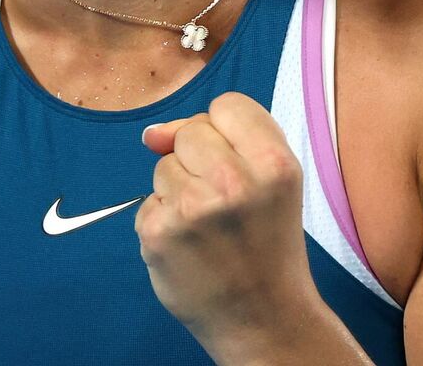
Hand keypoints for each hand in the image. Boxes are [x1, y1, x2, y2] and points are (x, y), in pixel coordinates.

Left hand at [136, 91, 315, 342]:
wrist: (263, 318)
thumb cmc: (268, 243)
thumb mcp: (274, 182)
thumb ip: (227, 138)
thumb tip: (152, 134)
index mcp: (275, 163)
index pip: (227, 105)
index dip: (227, 132)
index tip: (237, 162)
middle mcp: (234, 182)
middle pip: (190, 131)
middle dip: (199, 159)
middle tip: (224, 202)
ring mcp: (192, 209)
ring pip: (164, 166)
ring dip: (179, 190)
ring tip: (208, 227)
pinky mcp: (159, 233)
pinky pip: (148, 201)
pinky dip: (163, 221)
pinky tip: (189, 246)